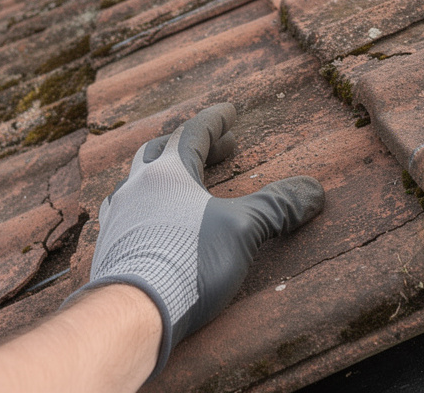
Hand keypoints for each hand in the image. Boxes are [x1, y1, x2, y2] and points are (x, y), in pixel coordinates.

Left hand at [71, 103, 325, 375]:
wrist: (131, 312)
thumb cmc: (187, 262)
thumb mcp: (243, 230)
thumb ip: (276, 207)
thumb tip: (314, 190)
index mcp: (168, 173)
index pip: (193, 133)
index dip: (215, 120)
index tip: (230, 111)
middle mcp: (136, 187)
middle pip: (158, 151)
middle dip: (189, 145)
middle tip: (219, 148)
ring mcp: (117, 218)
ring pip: (136, 182)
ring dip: (161, 177)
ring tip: (183, 186)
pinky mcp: (108, 249)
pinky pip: (125, 215)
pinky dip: (144, 209)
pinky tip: (153, 225)